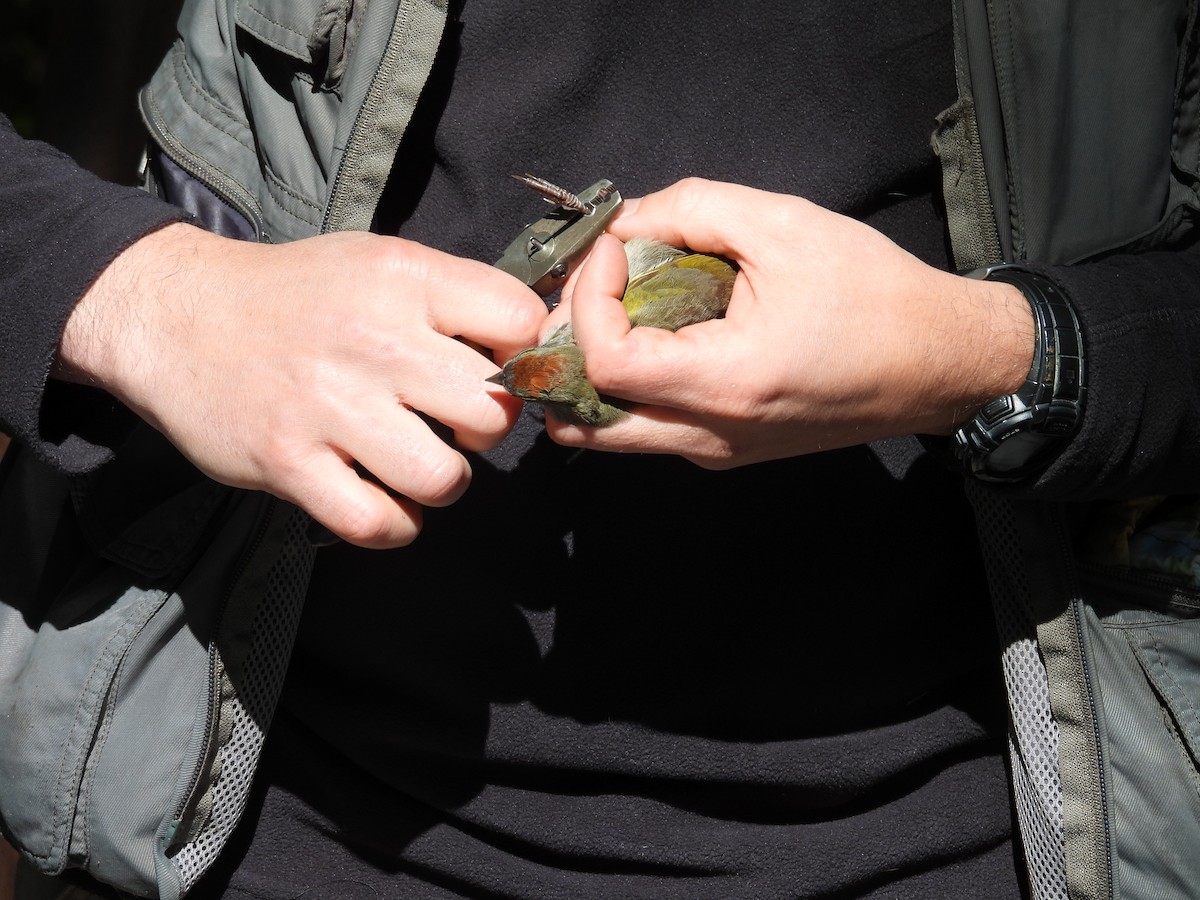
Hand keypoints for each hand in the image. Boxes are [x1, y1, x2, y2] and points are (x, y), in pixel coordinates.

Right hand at [57, 223, 545, 547]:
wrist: (176, 316)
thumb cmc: (296, 296)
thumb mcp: (376, 264)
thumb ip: (453, 297)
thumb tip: (538, 340)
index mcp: (403, 279)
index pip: (519, 321)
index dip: (524, 355)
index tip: (498, 369)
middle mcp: (373, 340)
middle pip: (494, 412)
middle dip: (486, 429)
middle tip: (452, 422)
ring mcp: (329, 406)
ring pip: (445, 477)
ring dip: (442, 482)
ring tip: (416, 463)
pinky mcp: (289, 463)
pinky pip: (377, 522)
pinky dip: (393, 525)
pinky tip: (382, 501)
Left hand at [546, 178, 1033, 466]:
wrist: (940, 363)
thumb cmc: (876, 296)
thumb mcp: (784, 225)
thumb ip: (692, 211)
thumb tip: (625, 224)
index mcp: (727, 384)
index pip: (607, 364)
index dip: (588, 301)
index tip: (613, 250)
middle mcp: (713, 437)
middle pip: (589, 420)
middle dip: (566, 354)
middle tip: (582, 294)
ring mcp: (719, 454)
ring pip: (614, 434)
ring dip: (592, 375)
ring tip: (609, 312)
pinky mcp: (729, 452)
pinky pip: (651, 430)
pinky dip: (628, 389)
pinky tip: (652, 336)